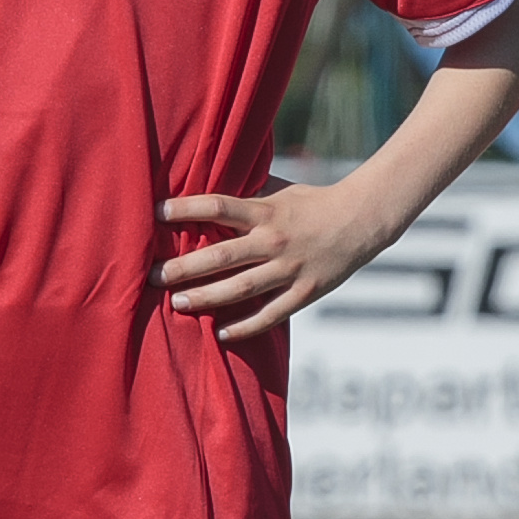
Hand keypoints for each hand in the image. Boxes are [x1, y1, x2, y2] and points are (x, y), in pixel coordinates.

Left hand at [157, 178, 383, 344]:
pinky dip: (246, 327)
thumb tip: (209, 185)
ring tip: (177, 304)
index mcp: (265, 211)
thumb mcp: (279, 190)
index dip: (186, 208)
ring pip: (241, 288)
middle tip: (154, 276)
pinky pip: (271, 314)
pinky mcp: (305, 291)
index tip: (156, 213)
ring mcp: (290, 268)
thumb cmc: (313, 202)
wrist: (363, 219)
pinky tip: (220, 334)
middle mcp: (274, 240)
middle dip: (185, 267)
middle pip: (222, 255)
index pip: (218, 206)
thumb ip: (247, 193)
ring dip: (207, 298)